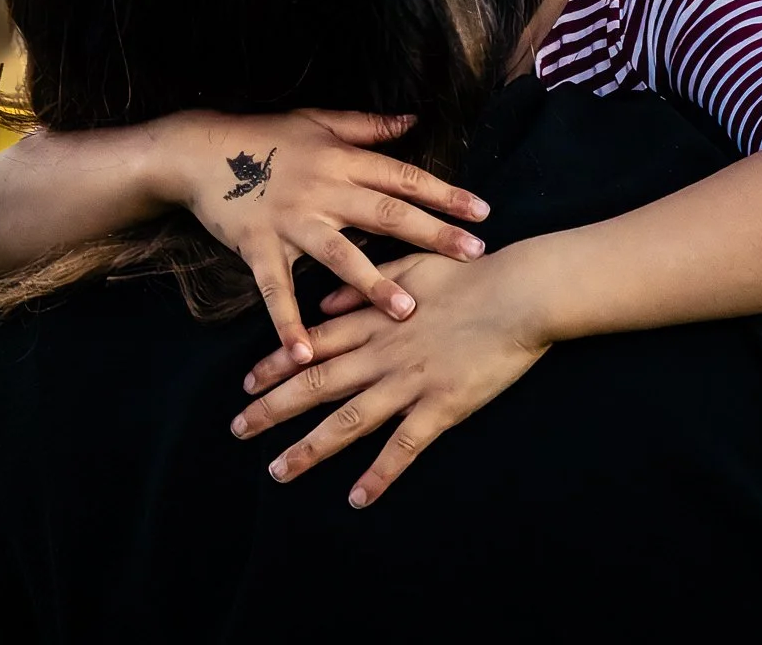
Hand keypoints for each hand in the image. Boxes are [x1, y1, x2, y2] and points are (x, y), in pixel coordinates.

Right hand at [150, 109, 489, 362]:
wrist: (198, 151)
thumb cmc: (265, 135)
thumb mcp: (319, 121)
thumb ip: (368, 127)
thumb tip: (413, 119)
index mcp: (342, 161)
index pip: (403, 178)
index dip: (444, 194)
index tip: (483, 213)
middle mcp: (322, 190)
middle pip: (385, 214)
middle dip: (431, 235)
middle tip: (472, 254)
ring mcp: (290, 221)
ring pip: (339, 255)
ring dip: (373, 284)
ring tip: (407, 312)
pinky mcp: (257, 246)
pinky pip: (275, 290)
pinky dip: (288, 323)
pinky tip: (305, 355)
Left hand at [229, 250, 549, 507]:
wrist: (522, 291)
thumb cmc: (474, 272)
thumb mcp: (414, 262)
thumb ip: (368, 283)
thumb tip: (328, 301)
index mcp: (376, 318)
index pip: (315, 343)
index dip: (278, 364)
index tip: (246, 383)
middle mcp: (383, 353)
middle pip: (317, 383)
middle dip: (273, 408)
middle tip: (238, 429)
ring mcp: (410, 381)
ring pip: (348, 420)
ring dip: (310, 447)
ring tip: (278, 471)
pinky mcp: (442, 405)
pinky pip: (404, 446)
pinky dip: (379, 474)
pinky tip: (358, 498)